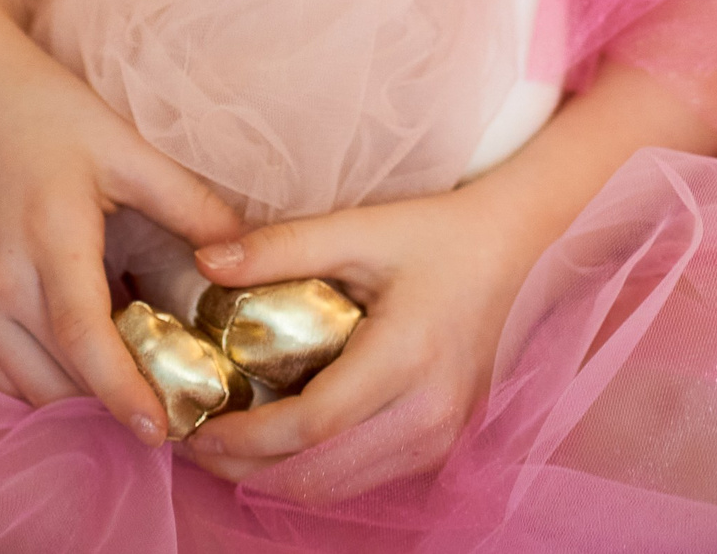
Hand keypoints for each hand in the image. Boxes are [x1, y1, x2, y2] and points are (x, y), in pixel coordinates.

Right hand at [0, 0, 245, 439]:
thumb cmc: (48, 111)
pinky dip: (37, 375)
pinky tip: (75, 345)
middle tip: (167, 392)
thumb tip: (242, 256)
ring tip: (124, 363)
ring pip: (25, 385)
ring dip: (74, 390)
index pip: (85, 341)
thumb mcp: (125, 146)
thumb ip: (188, 202)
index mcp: (47, 236)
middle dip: (112, 397)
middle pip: (59, 378)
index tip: (162, 433)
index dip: (124, 394)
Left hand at [181, 179, 537, 499]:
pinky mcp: (444, 447)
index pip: (310, 426)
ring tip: (228, 446)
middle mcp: (428, 417)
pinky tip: (284, 444)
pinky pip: (366, 480)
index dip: (245, 438)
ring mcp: (442, 441)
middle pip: (318, 475)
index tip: (197, 426)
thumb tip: (206, 260)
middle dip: (246, 471)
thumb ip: (283, 246)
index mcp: (407, 360)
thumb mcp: (363, 228)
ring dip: (277, 480)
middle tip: (195, 444)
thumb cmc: (440, 234)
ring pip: (340, 489)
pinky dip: (316, 473)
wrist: (521, 250)